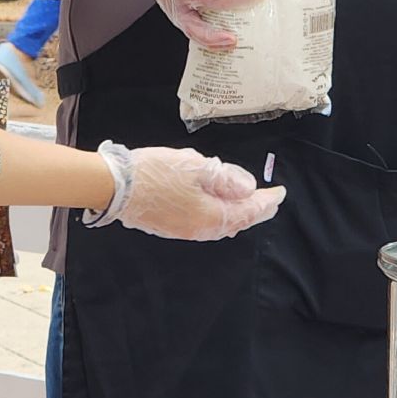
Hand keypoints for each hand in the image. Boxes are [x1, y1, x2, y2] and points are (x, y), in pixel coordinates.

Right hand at [95, 143, 284, 240]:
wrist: (116, 187)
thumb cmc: (156, 173)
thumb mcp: (197, 166)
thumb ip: (226, 178)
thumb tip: (249, 188)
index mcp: (212, 216)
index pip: (248, 210)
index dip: (266, 201)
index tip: (281, 193)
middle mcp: (201, 229)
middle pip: (236, 222)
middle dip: (255, 210)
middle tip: (269, 201)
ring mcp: (184, 231)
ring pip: (220, 224)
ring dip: (237, 214)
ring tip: (248, 205)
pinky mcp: (170, 227)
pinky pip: (205, 224)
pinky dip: (219, 216)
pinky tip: (217, 208)